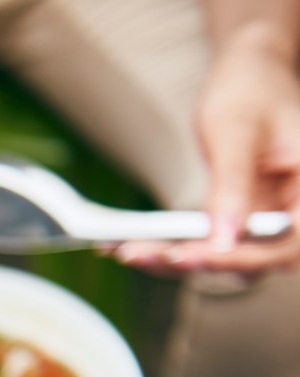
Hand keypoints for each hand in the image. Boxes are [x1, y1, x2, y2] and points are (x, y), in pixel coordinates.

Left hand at [116, 28, 299, 274]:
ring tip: (129, 251)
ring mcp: (269, 220)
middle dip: (203, 262)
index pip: (290, 241)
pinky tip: (132, 244)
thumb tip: (226, 238)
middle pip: (260, 260)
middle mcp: (296, 210)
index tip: (191, 255)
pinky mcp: (241, 222)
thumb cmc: (249, 93)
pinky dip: (174, 248)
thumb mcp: (237, 134)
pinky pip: (211, 245)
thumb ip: (233, 186)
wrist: (248, 77)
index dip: (243, 257)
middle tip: (147, 254)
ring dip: (180, 261)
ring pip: (231, 260)